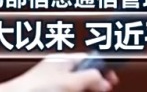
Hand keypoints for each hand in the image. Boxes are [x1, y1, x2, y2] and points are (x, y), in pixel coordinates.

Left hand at [0, 53, 118, 91]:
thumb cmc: (34, 88)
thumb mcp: (70, 82)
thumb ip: (91, 77)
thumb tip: (104, 79)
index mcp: (63, 60)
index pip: (89, 58)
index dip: (103, 67)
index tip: (113, 78)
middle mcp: (57, 70)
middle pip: (84, 75)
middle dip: (94, 84)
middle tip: (101, 90)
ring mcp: (50, 84)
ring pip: (74, 87)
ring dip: (84, 90)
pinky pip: (65, 91)